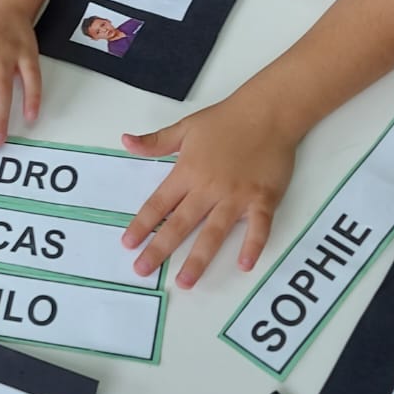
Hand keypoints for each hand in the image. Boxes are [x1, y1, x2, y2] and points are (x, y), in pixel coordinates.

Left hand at [120, 96, 297, 286]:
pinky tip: (244, 265)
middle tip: (143, 270)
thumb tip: (126, 142)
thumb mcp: (185, 127)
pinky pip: (258, 227)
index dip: (142, 225)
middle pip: (180, 224)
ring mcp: (237, 196)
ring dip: (199, 259)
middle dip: (160, 249)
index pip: (159, 204)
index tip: (129, 244)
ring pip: (214, 233)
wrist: (268, 112)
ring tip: (185, 281)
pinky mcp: (263, 199)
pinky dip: (252, 246)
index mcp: (188, 172)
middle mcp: (209, 188)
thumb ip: (156, 142)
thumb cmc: (226, 119)